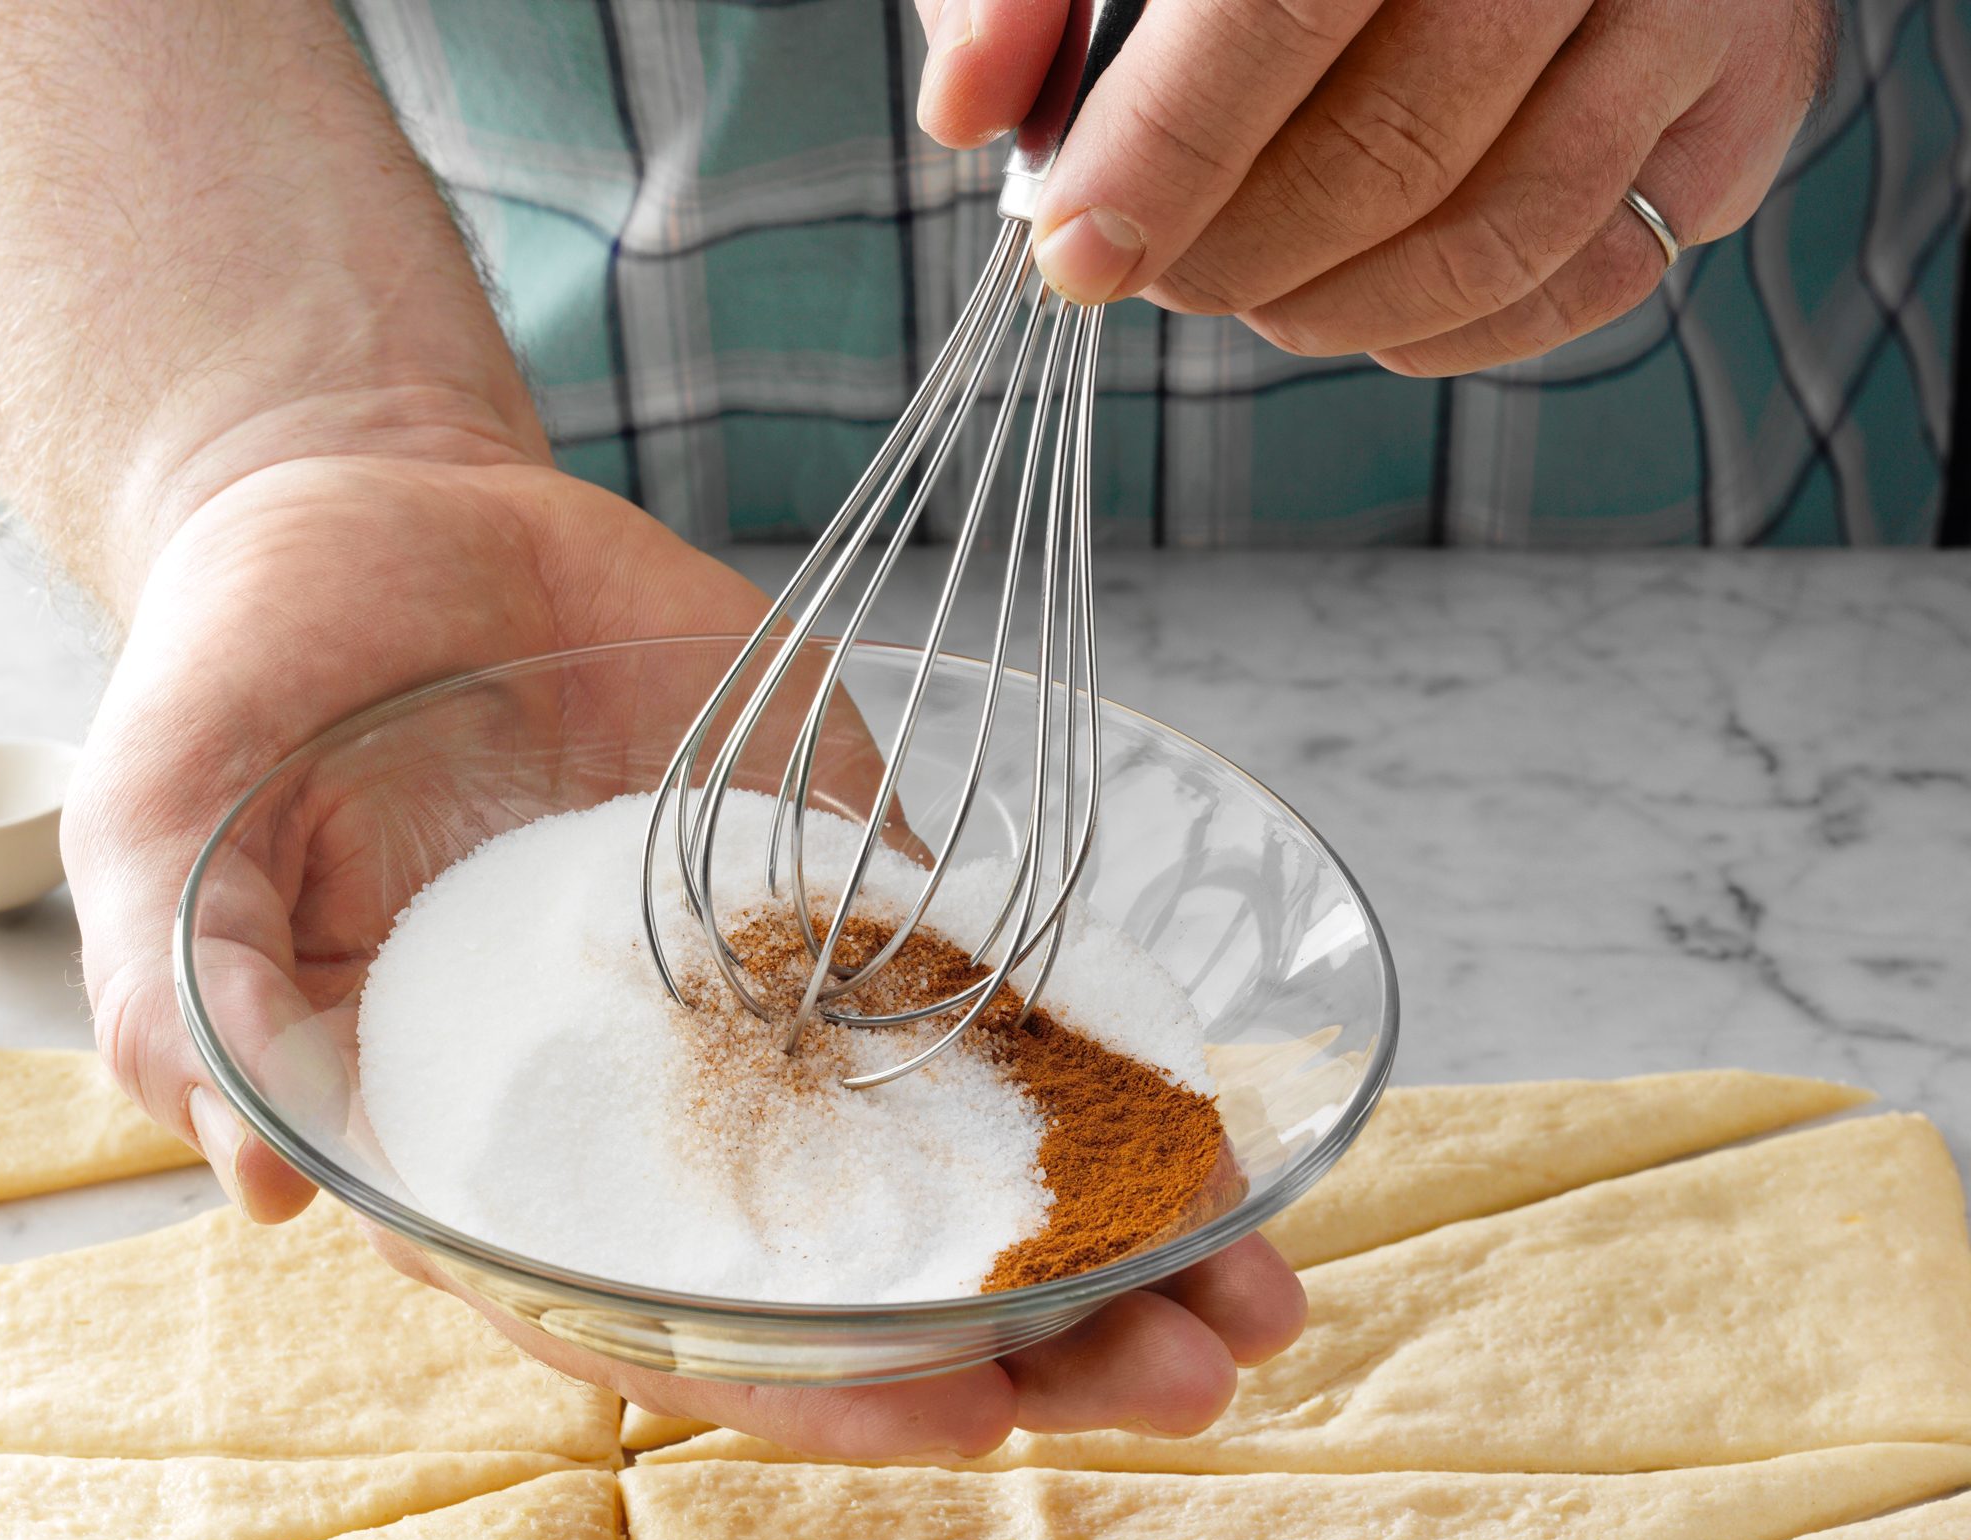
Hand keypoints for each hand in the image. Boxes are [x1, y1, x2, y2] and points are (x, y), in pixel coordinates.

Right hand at [64, 437, 1305, 1459]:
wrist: (378, 508)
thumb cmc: (248, 674)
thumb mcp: (166, 815)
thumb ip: (192, 984)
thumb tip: (251, 1171)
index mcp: (497, 1141)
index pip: (663, 1314)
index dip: (809, 1382)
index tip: (965, 1409)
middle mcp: (651, 1101)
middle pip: (850, 1271)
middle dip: (1020, 1335)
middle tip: (1188, 1371)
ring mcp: (761, 990)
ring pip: (943, 1154)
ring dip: (1103, 1229)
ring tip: (1264, 1287)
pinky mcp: (837, 874)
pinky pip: (981, 980)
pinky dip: (1098, 1056)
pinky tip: (1225, 1104)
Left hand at [916, 0, 1834, 373]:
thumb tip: (967, 113)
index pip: (1275, 15)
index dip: (1162, 161)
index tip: (1075, 257)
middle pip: (1397, 144)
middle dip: (1239, 252)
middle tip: (1157, 275)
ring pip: (1512, 224)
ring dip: (1343, 306)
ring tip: (1248, 294)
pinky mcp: (1755, 80)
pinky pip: (1605, 266)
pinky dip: (1467, 324)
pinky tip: (1370, 301)